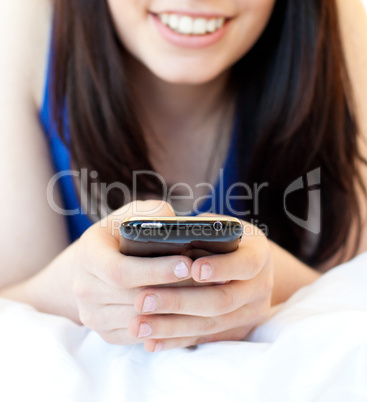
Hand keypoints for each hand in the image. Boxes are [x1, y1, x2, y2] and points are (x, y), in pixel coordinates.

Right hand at [72, 200, 193, 344]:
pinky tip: (189, 313)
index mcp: (88, 256)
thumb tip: (175, 225)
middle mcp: (84, 288)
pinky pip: (140, 337)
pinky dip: (166, 327)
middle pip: (133, 298)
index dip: (155, 270)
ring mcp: (92, 315)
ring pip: (139, 321)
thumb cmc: (119, 234)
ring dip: (174, 311)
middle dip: (173, 291)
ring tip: (205, 296)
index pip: (120, 271)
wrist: (94, 264)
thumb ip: (152, 214)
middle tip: (207, 281)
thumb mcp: (131, 214)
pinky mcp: (104, 333)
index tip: (187, 264)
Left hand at [130, 216, 273, 351]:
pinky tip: (150, 341)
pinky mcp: (236, 331)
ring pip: (210, 325)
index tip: (193, 268)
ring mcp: (250, 313)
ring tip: (138, 325)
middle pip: (222, 300)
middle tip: (143, 300)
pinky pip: (204, 339)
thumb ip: (201, 233)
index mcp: (259, 254)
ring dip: (171, 326)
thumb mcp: (219, 228)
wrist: (247, 266)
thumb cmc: (223, 239)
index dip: (221, 267)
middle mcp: (260, 287)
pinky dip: (176, 340)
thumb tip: (168, 239)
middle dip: (179, 301)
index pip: (246, 263)